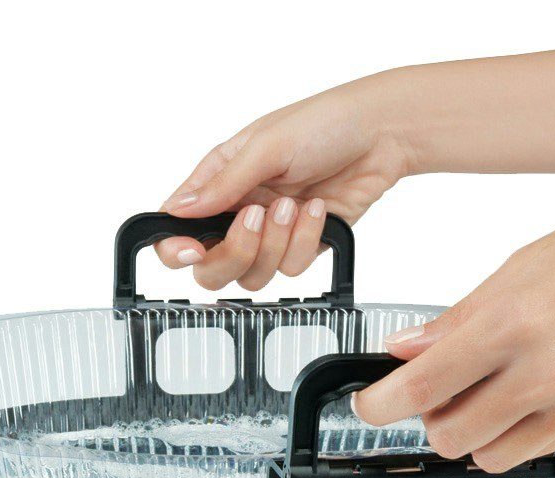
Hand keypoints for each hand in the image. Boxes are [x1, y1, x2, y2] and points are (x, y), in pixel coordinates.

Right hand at [154, 74, 414, 290]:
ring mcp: (269, 234)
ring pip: (254, 274)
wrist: (379, 138)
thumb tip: (178, 210)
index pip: (176, 226)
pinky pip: (291, 268)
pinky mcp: (300, 247)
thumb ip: (222, 184)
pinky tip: (318, 210)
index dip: (175, 247)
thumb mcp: (266, 147)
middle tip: (258, 218)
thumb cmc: (322, 125)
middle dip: (236, 251)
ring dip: (277, 244)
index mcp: (217, 180)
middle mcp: (237, 211)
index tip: (193, 249)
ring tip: (296, 204)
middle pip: (212, 267)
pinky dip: (306, 241)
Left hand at [353, 189, 554, 469]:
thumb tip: (405, 350)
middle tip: (438, 393)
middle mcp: (540, 369)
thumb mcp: (522, 265)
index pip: (420, 385)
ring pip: (486, 455)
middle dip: (430, 418)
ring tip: (487, 396)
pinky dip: (511, 438)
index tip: (367, 406)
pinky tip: (523, 402)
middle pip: (447, 434)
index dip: (379, 405)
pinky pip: (529, 452)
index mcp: (510, 320)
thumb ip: (458, 318)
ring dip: (471, 434)